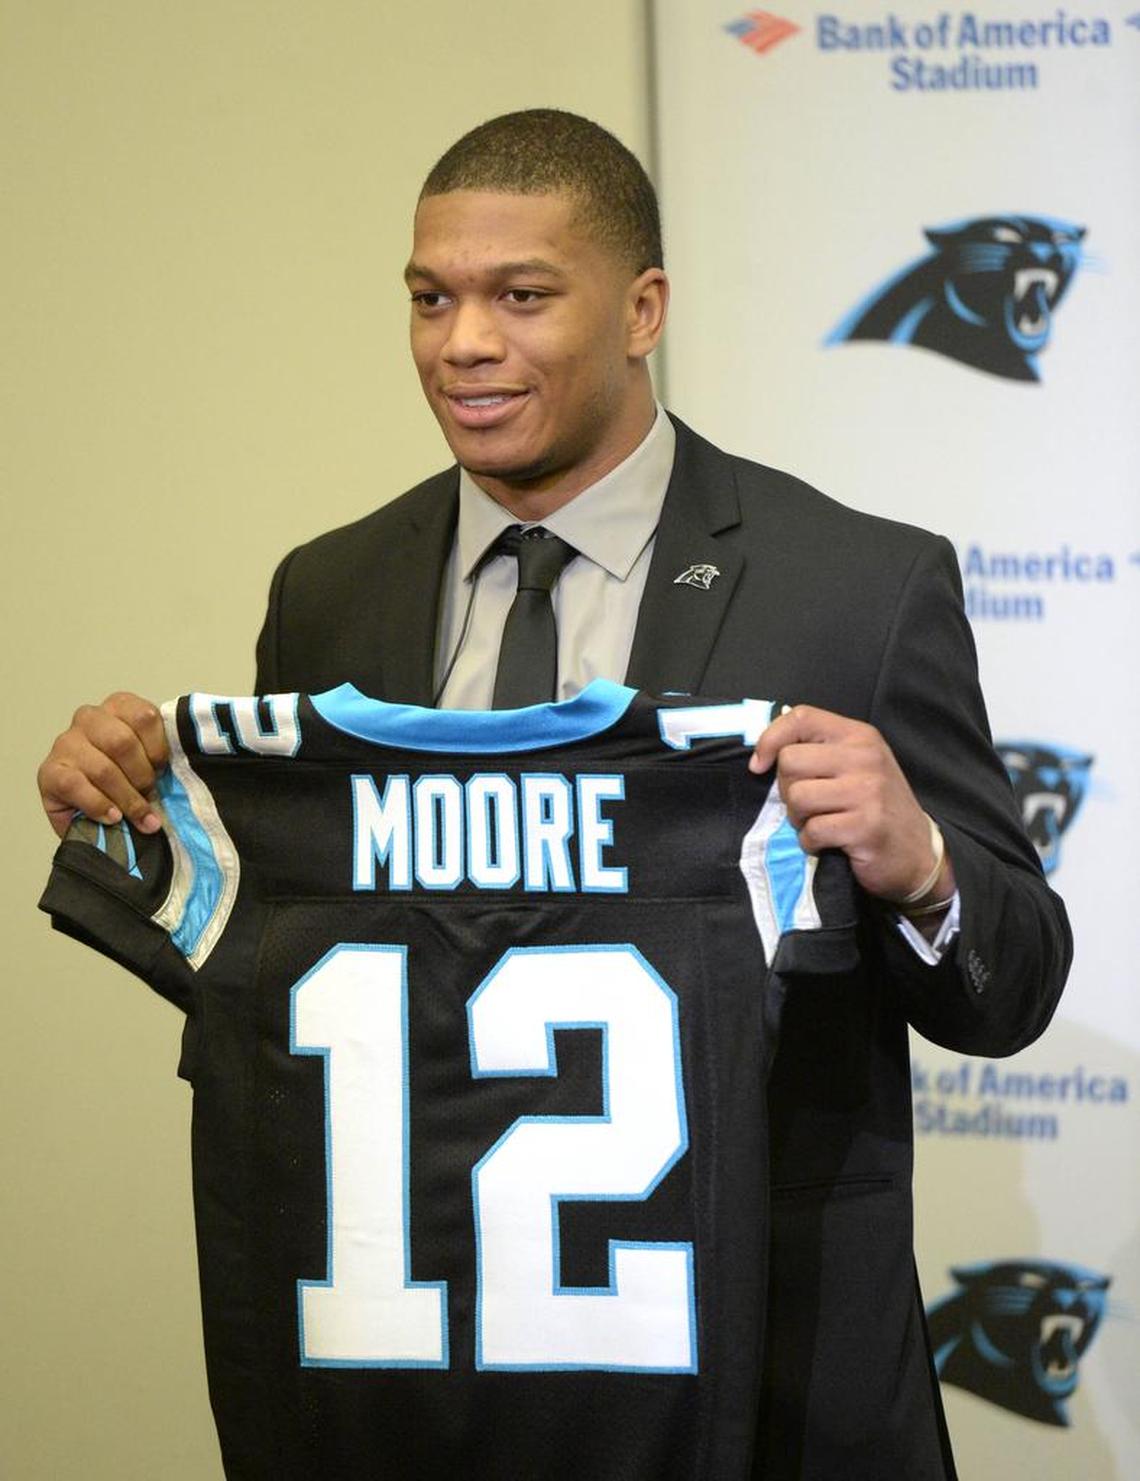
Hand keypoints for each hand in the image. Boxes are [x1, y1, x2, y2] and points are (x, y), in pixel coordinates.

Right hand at [37, 692, 168, 839]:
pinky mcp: (49, 771)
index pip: (145, 716)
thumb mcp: (150, 761)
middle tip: (148, 794)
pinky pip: (77, 786)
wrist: (90, 811)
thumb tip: (183, 771)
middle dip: (142, 776)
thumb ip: (162, 757)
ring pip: (103, 769)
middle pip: (122, 743)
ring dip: (126, 798)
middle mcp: (89, 718)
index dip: (158, 749)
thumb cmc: (126, 780)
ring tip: (138, 815)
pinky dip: (100, 805)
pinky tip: (112, 817)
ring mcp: (66, 743)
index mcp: (119, 706)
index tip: (162, 770)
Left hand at [750, 705, 954, 905]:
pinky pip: (812, 831)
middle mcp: (865, 757)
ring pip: (797, 797)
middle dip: (787, 789)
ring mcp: (867, 791)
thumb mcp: (856, 765)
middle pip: (790, 762)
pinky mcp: (865, 827)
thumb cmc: (877, 807)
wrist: (919, 853)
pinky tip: (828, 843)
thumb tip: (764, 752)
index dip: (770, 739)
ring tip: (820, 823)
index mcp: (859, 736)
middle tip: (808, 805)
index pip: (801, 717)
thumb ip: (819, 750)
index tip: (760, 766)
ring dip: (798, 819)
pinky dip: (810, 843)